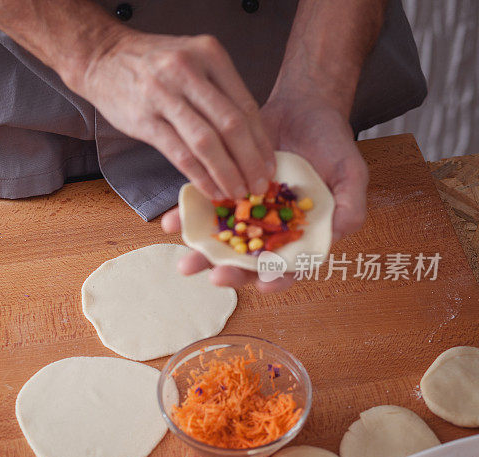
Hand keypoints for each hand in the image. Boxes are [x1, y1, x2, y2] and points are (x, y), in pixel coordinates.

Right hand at [72, 31, 275, 198]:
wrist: (103, 57)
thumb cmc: (151, 62)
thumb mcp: (192, 59)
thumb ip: (218, 89)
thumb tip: (248, 136)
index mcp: (209, 54)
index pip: (245, 104)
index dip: (261, 141)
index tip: (269, 165)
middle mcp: (188, 71)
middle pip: (231, 125)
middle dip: (250, 161)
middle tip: (259, 185)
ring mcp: (164, 95)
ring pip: (207, 143)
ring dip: (227, 173)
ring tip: (238, 192)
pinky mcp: (144, 120)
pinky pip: (180, 155)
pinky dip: (200, 176)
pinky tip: (211, 190)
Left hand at [161, 92, 368, 291]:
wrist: (302, 106)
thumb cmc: (332, 143)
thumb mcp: (351, 172)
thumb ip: (350, 206)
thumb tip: (338, 233)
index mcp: (298, 235)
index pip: (287, 266)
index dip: (276, 279)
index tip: (263, 284)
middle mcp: (267, 230)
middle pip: (247, 261)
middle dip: (229, 272)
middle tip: (215, 276)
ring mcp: (242, 212)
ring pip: (220, 241)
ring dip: (201, 254)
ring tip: (185, 261)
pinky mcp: (221, 190)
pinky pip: (201, 209)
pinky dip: (185, 218)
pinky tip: (171, 222)